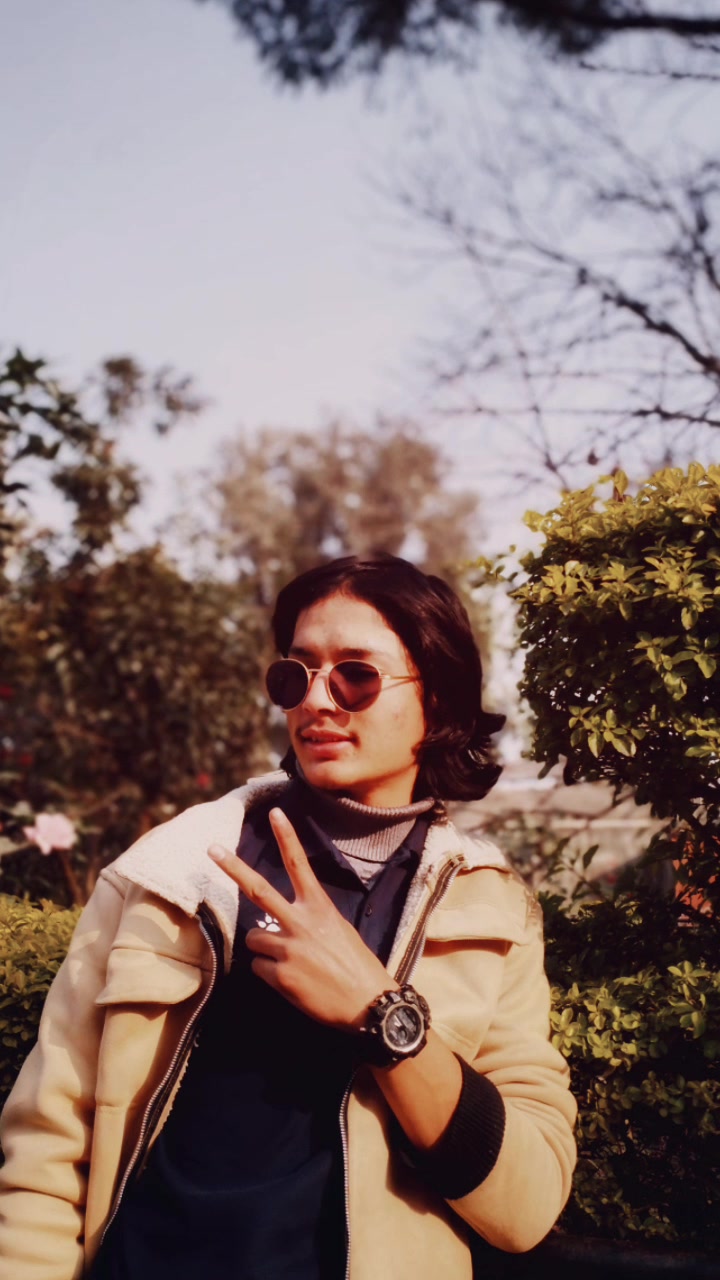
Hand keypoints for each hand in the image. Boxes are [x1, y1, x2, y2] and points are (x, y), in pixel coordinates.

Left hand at [207, 808, 396, 1029]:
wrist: (368, 1003)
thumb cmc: (356, 965)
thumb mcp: (339, 930)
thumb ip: (309, 920)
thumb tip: (279, 922)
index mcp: (319, 908)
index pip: (299, 865)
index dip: (287, 837)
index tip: (275, 813)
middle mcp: (301, 923)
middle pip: (258, 889)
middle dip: (232, 868)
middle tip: (211, 849)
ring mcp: (288, 949)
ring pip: (253, 938)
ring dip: (264, 949)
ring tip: (291, 962)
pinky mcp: (280, 975)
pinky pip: (258, 968)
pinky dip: (269, 974)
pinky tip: (292, 981)